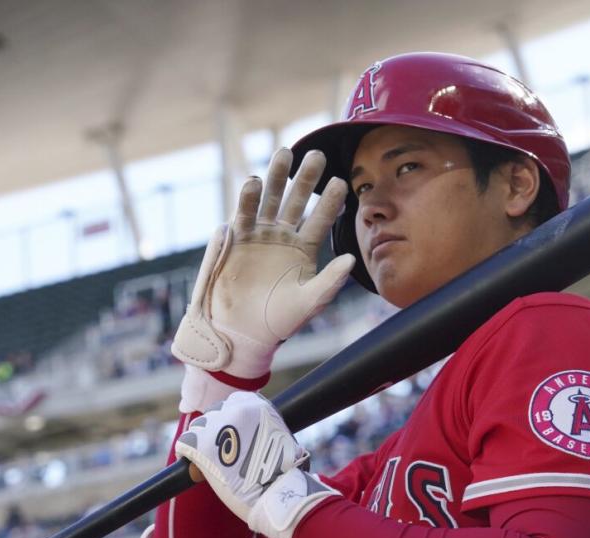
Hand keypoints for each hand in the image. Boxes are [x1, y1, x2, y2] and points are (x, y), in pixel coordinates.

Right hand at [172, 148, 353, 386]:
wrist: (242, 333)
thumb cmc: (278, 321)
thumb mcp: (309, 301)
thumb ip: (330, 281)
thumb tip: (353, 260)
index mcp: (305, 248)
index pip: (321, 219)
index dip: (330, 202)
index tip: (342, 182)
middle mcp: (283, 236)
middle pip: (296, 200)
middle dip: (305, 178)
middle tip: (316, 155)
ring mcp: (259, 235)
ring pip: (269, 199)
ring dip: (275, 177)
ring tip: (283, 153)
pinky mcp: (236, 240)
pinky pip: (242, 215)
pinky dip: (246, 199)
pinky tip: (252, 182)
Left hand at [174, 391, 338, 537]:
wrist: (278, 493)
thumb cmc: (283, 471)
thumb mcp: (280, 437)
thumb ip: (262, 427)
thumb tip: (250, 431)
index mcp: (256, 405)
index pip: (233, 403)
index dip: (230, 420)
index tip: (231, 434)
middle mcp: (235, 410)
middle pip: (214, 414)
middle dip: (216, 431)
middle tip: (222, 452)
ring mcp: (218, 427)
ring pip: (198, 428)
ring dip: (201, 442)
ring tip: (208, 459)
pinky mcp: (202, 446)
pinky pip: (185, 443)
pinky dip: (186, 452)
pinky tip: (193, 464)